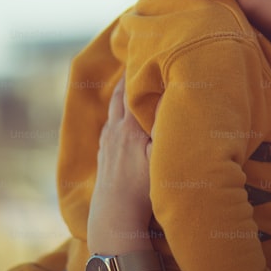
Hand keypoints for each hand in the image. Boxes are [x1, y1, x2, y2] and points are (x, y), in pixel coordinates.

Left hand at [86, 76, 154, 254]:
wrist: (114, 218)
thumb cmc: (142, 189)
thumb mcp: (159, 157)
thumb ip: (162, 125)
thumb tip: (166, 96)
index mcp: (129, 127)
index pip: (133, 91)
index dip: (139, 71)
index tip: (145, 51)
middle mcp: (115, 131)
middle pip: (119, 96)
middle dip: (126, 78)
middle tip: (133, 59)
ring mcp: (107, 145)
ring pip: (112, 112)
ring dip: (118, 95)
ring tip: (125, 82)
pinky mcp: (103, 158)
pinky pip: (108, 128)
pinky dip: (114, 116)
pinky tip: (116, 119)